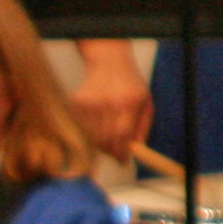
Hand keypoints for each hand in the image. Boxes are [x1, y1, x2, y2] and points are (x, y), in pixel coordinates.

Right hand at [72, 40, 155, 160]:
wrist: (108, 63)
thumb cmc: (130, 84)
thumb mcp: (146, 101)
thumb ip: (143, 126)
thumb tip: (136, 148)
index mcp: (129, 102)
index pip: (122, 134)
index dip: (121, 152)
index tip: (122, 161)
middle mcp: (108, 102)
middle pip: (105, 139)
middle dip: (110, 151)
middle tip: (114, 153)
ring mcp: (90, 103)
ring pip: (91, 136)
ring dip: (99, 144)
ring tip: (105, 140)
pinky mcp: (76, 102)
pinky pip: (81, 128)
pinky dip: (88, 133)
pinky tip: (95, 127)